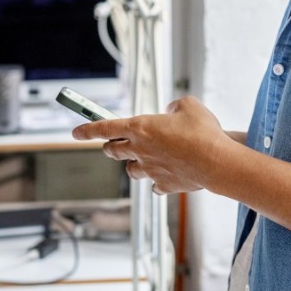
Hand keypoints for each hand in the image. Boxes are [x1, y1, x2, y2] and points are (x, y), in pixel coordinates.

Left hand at [71, 96, 230, 194]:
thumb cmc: (203, 132)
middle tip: (114, 144)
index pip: (105, 128)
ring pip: (130, 170)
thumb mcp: (189, 105)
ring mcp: (150, 170)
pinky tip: (164, 175)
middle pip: (113, 150)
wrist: (215, 162)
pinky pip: (153, 185)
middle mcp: (140, 150)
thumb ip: (175, 106)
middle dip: (111, 147)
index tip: (76, 132)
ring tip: (144, 159)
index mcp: (141, 127)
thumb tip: (171, 112)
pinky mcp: (164, 184)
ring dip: (133, 164)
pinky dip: (156, 181)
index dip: (87, 129)